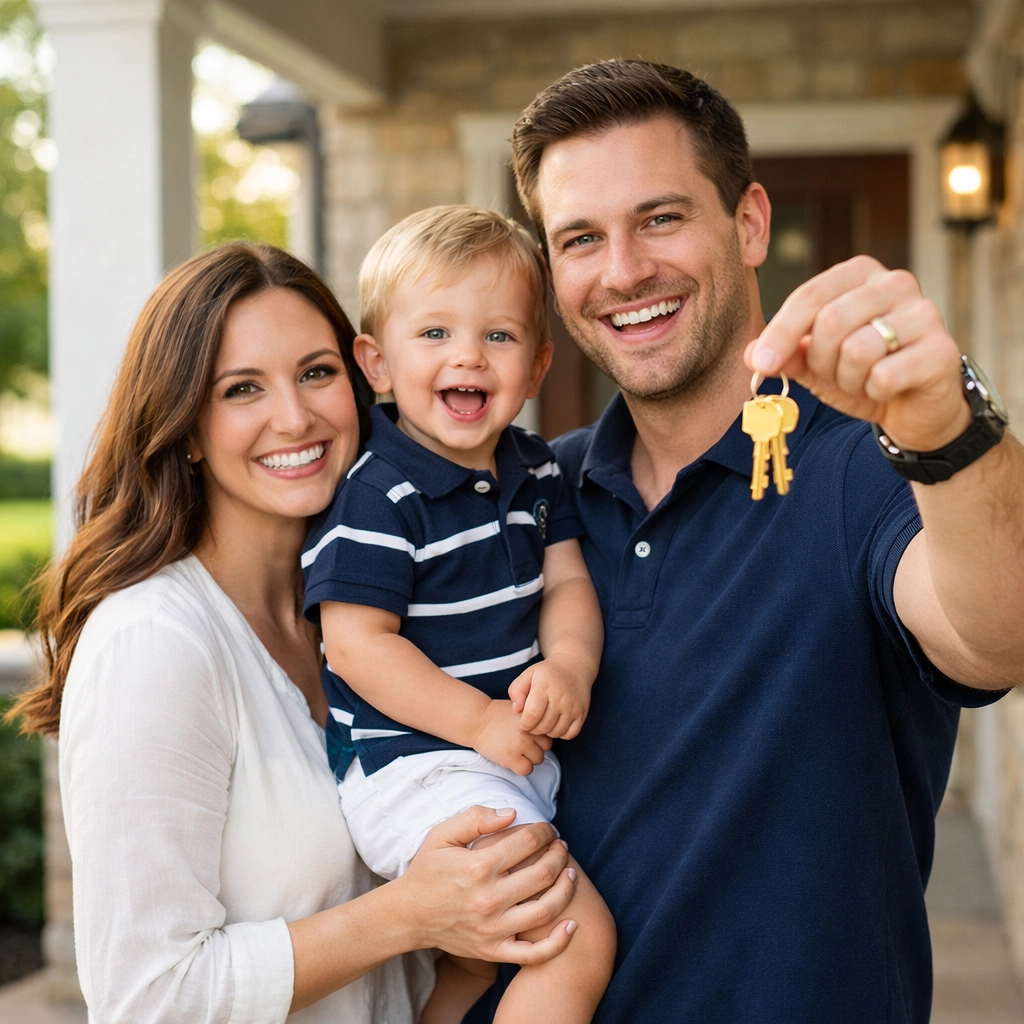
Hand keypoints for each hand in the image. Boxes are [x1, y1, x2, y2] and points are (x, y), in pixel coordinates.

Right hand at [394, 806, 577, 964]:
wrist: (409, 915)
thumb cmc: (429, 870)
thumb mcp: (442, 834)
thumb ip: (476, 818)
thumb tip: (512, 813)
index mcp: (478, 866)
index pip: (527, 843)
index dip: (544, 832)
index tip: (548, 829)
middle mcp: (489, 898)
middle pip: (543, 873)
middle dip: (560, 854)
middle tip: (562, 847)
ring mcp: (493, 928)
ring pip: (546, 910)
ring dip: (566, 889)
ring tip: (571, 874)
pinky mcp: (494, 951)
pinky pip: (535, 954)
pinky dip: (559, 942)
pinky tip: (573, 924)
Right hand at [471, 700, 551, 774]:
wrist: (477, 720)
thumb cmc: (496, 714)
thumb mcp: (517, 708)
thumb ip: (531, 717)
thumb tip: (544, 726)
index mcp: (532, 720)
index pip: (548, 734)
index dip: (540, 737)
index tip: (531, 737)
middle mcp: (529, 733)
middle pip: (546, 747)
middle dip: (536, 747)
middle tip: (523, 746)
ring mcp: (521, 746)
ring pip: (538, 760)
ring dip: (529, 758)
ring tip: (517, 753)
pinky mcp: (511, 758)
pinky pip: (526, 770)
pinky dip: (522, 768)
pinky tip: (513, 761)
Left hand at [508, 657, 590, 738]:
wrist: (574, 667)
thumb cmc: (546, 673)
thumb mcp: (528, 674)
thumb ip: (516, 690)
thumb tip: (516, 710)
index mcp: (544, 686)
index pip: (532, 714)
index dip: (524, 724)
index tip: (522, 724)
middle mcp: (561, 697)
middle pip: (543, 726)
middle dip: (533, 730)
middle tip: (531, 724)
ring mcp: (573, 707)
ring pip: (556, 732)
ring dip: (546, 732)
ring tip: (543, 722)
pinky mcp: (582, 713)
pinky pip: (570, 734)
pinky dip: (561, 734)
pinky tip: (556, 724)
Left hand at [747, 256, 968, 452]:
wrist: (914, 407)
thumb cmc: (863, 374)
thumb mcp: (815, 363)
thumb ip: (785, 354)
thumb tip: (750, 354)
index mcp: (860, 274)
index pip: (809, 296)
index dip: (779, 333)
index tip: (760, 365)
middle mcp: (896, 283)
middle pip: (830, 321)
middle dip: (819, 361)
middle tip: (831, 376)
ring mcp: (925, 313)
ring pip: (857, 350)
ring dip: (847, 379)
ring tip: (862, 381)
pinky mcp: (942, 350)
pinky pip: (884, 375)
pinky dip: (875, 391)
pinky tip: (887, 388)